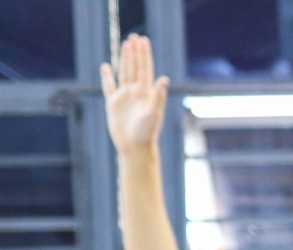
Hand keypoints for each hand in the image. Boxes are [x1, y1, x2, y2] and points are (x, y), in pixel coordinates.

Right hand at [101, 34, 168, 152]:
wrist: (135, 146)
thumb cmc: (147, 132)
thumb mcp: (154, 113)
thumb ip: (158, 96)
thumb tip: (164, 79)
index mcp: (146, 92)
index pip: (145, 68)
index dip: (144, 54)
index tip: (143, 40)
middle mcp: (135, 92)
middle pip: (134, 67)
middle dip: (135, 52)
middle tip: (134, 37)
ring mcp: (124, 97)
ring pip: (123, 73)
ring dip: (124, 59)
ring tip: (125, 45)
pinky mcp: (113, 104)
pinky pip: (108, 86)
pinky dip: (107, 77)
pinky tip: (106, 67)